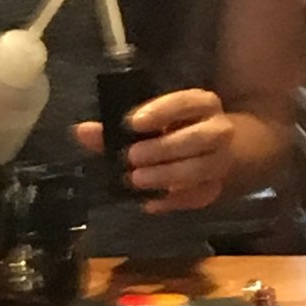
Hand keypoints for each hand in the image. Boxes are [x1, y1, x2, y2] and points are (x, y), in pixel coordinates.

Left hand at [75, 88, 234, 212]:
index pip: (186, 101)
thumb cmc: (175, 128)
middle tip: (132, 157)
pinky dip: (175, 201)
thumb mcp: (151, 120)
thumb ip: (116, 127)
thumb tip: (82, 131)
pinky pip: (201, 196)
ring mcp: (222, 159)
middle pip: (199, 138)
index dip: (161, 110)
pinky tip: (149, 203)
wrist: (220, 148)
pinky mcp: (218, 186)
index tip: (134, 122)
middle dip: (164, 148)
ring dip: (168, 175)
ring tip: (137, 180)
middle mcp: (219, 128)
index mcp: (202, 103)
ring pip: (201, 169)